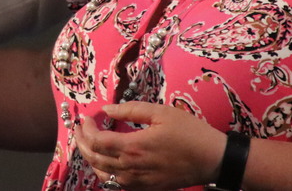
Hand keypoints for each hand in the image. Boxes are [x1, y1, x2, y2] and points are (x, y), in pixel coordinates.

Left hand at [73, 101, 223, 190]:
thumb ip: (130, 110)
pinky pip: (116, 184)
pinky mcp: (145, 188)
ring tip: (89, 143)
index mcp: (133, 147)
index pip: (96, 141)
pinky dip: (105, 172)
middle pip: (94, 158)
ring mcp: (138, 182)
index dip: (86, 129)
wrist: (213, 160)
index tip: (86, 117)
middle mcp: (131, 168)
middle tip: (79, 129)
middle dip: (82, 142)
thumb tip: (107, 109)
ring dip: (91, 158)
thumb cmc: (189, 132)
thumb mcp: (161, 112)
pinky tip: (106, 161)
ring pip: (102, 174)